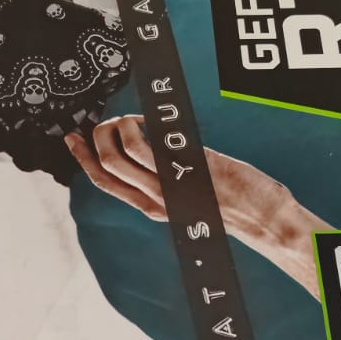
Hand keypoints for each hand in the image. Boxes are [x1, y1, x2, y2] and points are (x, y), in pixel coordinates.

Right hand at [65, 116, 329, 296]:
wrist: (266, 221)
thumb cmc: (237, 208)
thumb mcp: (192, 197)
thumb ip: (170, 181)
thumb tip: (155, 152)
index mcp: (153, 207)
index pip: (105, 182)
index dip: (83, 158)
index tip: (74, 138)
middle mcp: (154, 200)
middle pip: (104, 168)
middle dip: (95, 139)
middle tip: (105, 122)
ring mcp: (167, 185)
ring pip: (117, 154)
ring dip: (114, 129)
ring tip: (126, 118)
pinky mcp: (183, 169)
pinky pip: (144, 145)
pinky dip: (136, 126)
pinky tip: (146, 118)